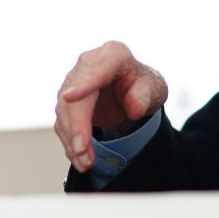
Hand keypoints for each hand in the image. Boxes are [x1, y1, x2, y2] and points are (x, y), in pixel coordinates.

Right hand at [54, 41, 167, 172]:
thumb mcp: (154, 89)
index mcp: (113, 54)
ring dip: (73, 139)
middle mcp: (88, 63)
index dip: (83, 84)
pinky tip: (80, 158)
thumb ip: (145, 96)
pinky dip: (71, 142)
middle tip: (82, 151)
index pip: (96, 69)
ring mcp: (74, 82)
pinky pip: (64, 123)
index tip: (69, 98)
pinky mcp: (67, 100)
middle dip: (77, 126)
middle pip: (75, 95)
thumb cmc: (144, 85)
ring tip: (86, 163)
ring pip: (65, 111)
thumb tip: (134, 108)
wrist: (133, 91)